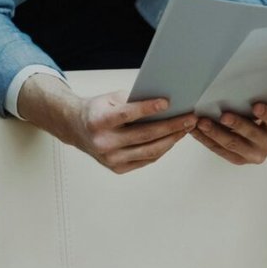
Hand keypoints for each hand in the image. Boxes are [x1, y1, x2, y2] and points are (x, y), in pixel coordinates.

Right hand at [17, 74, 193, 173]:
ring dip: (172, 139)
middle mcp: (103, 142)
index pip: (128, 114)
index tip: (168, 102)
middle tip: (190, 117)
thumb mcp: (111, 99)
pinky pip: (147, 159)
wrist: (76, 128)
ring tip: (187, 128)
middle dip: (172, 126)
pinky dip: (162, 148)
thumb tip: (166, 102)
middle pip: (145, 135)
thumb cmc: (98, 110)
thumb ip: (134, 101)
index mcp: (99, 121)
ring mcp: (110, 159)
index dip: (148, 108)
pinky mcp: (117, 168)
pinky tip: (173, 138)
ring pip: (150, 150)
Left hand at [190, 103, 266, 164]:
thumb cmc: (258, 113)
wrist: (258, 134)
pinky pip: (220, 151)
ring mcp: (255, 155)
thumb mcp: (264, 105)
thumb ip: (257, 99)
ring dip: (215, 132)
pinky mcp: (239, 160)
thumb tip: (238, 82)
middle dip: (237, 124)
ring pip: (233, 144)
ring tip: (202, 122)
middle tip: (223, 115)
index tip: (256, 106)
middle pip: (252, 134)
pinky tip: (196, 130)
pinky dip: (206, 140)